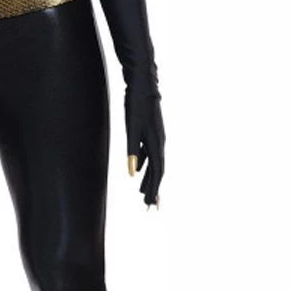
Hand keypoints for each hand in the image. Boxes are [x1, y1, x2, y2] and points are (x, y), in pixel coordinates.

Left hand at [125, 83, 164, 207]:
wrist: (143, 82)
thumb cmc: (136, 104)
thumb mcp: (131, 128)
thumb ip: (132, 150)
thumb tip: (132, 174)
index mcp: (156, 142)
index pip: (157, 172)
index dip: (154, 189)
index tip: (152, 205)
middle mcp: (159, 142)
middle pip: (158, 171)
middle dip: (154, 190)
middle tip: (151, 208)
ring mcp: (156, 137)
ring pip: (154, 164)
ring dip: (150, 180)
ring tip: (144, 195)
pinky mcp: (151, 132)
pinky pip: (150, 154)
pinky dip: (145, 166)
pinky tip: (138, 173)